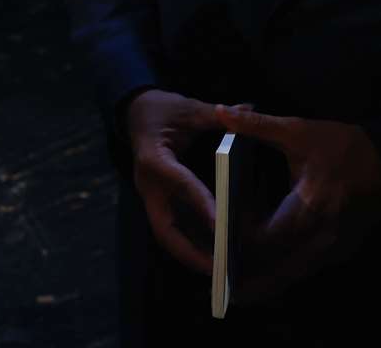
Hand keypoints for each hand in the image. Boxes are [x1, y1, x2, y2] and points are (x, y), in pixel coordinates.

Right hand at [127, 89, 220, 275]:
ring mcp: (151, 195)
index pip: (179, 184)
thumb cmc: (162, 109)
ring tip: (222, 271)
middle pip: (165, 228)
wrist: (133, 110)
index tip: (223, 227)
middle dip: (190, 252)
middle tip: (220, 270)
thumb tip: (246, 110)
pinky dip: (193, 243)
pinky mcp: (158, 200)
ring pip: (169, 234)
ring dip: (192, 254)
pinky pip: (174, 228)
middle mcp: (148, 183)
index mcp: (153, 157)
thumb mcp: (188, 108)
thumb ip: (216, 114)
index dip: (201, 205)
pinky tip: (216, 254)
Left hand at [216, 104, 380, 300]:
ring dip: (266, 280)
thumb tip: (222, 111)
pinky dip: (284, 272)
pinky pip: (307, 270)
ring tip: (237, 288)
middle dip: (249, 274)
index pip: (266, 238)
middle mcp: (322, 234)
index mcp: (310, 204)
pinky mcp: (340, 252)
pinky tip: (264, 273)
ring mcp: (334, 247)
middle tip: (220, 281)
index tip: (220, 234)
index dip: (240, 239)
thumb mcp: (298, 130)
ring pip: (293, 275)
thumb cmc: (342, 145)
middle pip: (278, 268)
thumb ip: (257, 125)